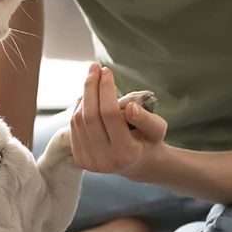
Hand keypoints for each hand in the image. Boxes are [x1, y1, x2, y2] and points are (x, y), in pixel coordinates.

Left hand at [69, 63, 166, 178]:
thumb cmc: (149, 140)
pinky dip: (78, 108)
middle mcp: (105, 161)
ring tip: (92, 80)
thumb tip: (130, 107)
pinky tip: (87, 97)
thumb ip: (145, 118)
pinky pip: (74, 128)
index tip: (107, 71)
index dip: (106, 89)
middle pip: (90, 116)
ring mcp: (90, 162)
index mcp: (126, 153)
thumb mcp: (157, 128)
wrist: (137, 163)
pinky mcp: (80, 160)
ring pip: (79, 121)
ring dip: (83, 96)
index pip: (110, 114)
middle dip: (91, 88)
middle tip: (95, 68)